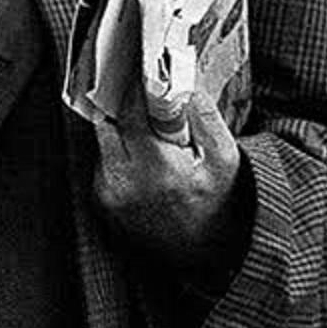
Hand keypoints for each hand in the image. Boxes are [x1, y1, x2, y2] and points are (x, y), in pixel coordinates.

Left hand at [90, 78, 242, 263]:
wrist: (207, 255)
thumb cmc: (220, 205)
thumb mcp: (224, 157)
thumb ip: (203, 114)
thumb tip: (182, 80)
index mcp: (155, 169)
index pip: (130, 111)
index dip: (137, 87)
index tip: (146, 71)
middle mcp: (122, 184)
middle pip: (106, 122)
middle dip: (126, 106)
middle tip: (148, 100)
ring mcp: (108, 196)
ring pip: (102, 141)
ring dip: (124, 130)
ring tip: (155, 138)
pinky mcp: (102, 204)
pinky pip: (103, 163)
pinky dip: (121, 153)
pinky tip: (147, 160)